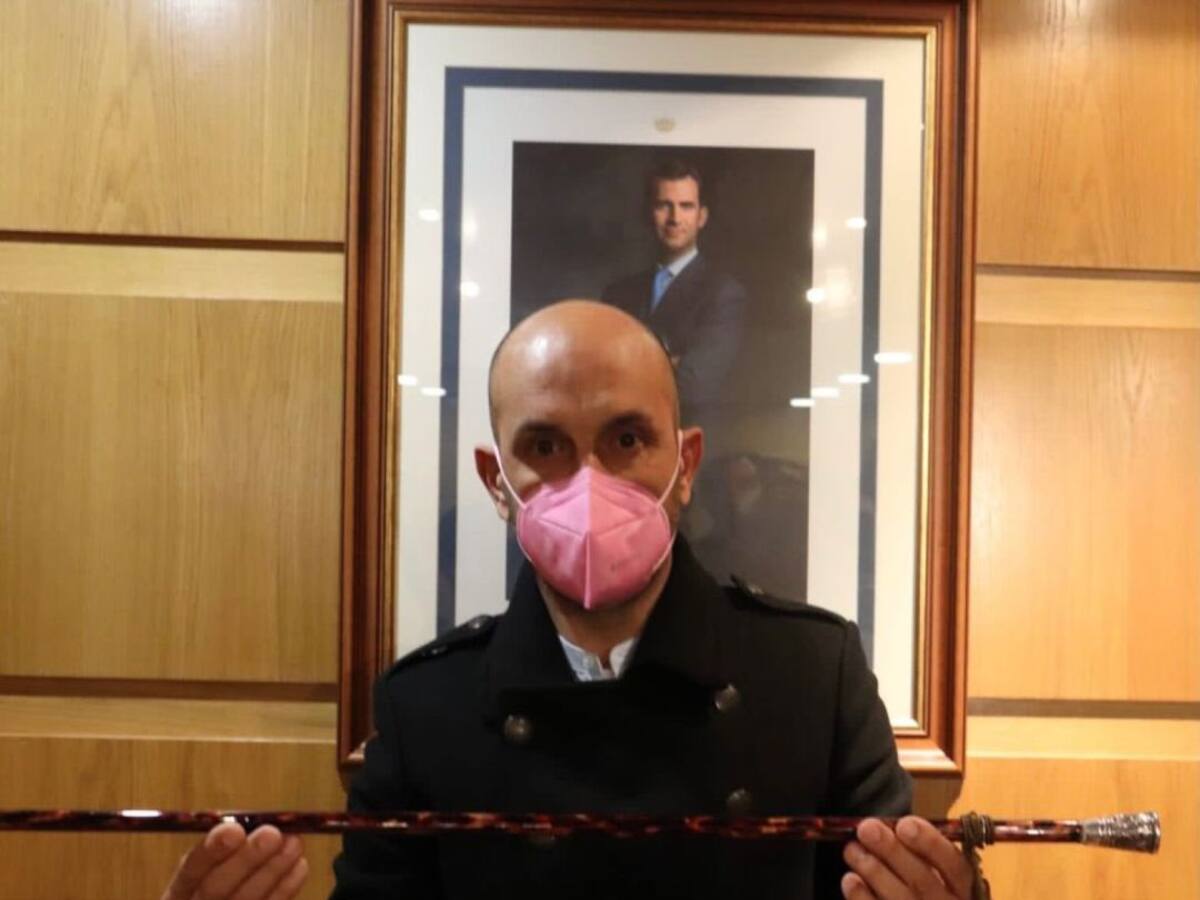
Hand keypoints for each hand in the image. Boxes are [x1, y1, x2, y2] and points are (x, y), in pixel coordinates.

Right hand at [161, 821, 307, 899]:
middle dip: (245, 861)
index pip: (189, 871)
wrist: (236, 899)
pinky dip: (284, 890)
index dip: (210, 851)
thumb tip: (252, 824)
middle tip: (272, 834)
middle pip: (214, 891)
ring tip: (294, 844)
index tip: (234, 831)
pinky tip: (299, 867)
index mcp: (179, 894)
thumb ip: (225, 849)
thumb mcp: (215, 865)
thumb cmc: (226, 883)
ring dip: (272, 872)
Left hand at [841, 816, 973, 899]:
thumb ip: (916, 849)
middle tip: (867, 828)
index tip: (904, 825)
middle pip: (922, 882)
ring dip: (873, 870)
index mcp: (963, 888)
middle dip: (892, 851)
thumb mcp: (932, 868)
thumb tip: (883, 826)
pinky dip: (862, 897)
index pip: (954, 865)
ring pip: (900, 899)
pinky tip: (851, 879)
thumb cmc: (924, 888)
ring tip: (852, 849)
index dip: (930, 844)